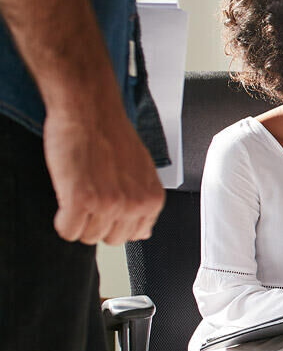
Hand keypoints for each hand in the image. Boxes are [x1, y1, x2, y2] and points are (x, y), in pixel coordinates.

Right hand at [42, 104, 164, 244]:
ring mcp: (109, 204)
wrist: (90, 111)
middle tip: (90, 195)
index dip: (115, 221)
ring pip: (87, 237)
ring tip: (79, 190)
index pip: (134, 235)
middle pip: (110, 239)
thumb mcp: (141, 171)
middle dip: (96, 221)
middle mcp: (135, 204)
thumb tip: (143, 232)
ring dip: (78, 218)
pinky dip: (62, 219)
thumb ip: (143, 201)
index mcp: (152, 199)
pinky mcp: (81, 200)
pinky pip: (67, 231)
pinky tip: (66, 198)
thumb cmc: (110, 135)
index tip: (107, 204)